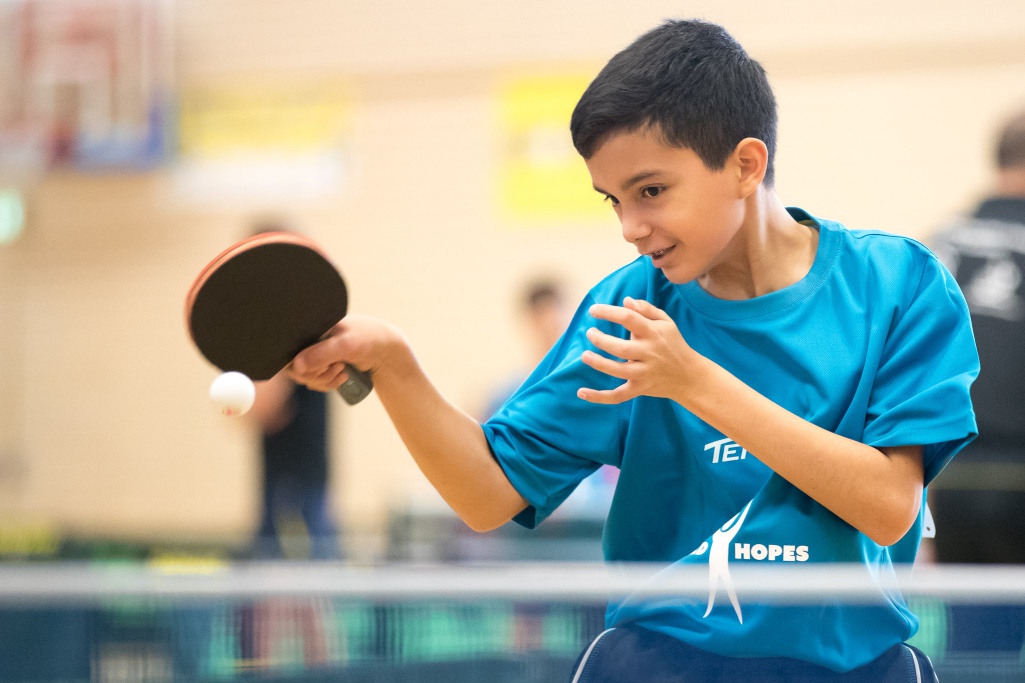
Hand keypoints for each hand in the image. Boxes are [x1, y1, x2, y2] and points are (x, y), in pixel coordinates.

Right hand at [288, 314, 402, 391]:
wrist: (386, 351)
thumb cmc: (368, 340)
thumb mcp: (345, 345)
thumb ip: (321, 353)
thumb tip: (297, 366)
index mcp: (312, 328)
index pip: (290, 350)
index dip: (301, 365)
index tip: (322, 365)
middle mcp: (311, 340)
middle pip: (296, 368)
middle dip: (317, 374)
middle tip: (336, 368)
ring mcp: (317, 354)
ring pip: (306, 377)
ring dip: (324, 380)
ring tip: (342, 370)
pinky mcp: (324, 365)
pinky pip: (316, 381)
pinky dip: (328, 383)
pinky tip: (342, 376)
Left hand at [578, 297, 698, 403]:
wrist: (689, 376)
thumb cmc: (673, 344)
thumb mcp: (666, 322)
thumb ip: (646, 309)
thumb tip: (625, 301)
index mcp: (653, 333)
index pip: (629, 319)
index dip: (609, 312)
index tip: (593, 310)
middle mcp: (649, 353)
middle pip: (622, 348)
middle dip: (602, 341)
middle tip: (589, 333)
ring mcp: (644, 373)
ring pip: (619, 371)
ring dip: (600, 364)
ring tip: (585, 355)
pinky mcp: (640, 389)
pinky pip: (618, 396)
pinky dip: (600, 397)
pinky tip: (581, 392)